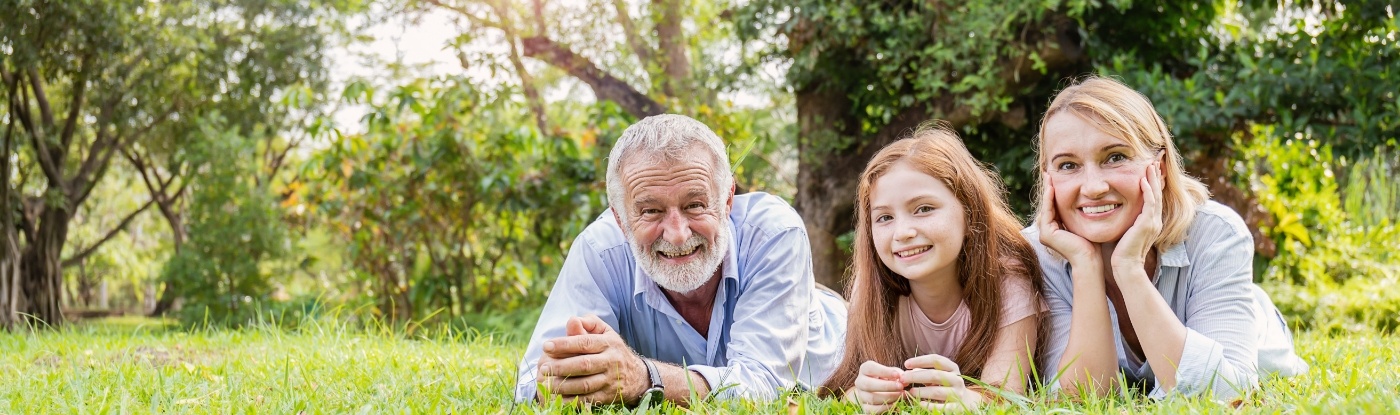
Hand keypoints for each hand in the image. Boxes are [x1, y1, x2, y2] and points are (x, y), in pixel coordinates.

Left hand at [536, 315, 647, 404]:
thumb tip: (572, 321)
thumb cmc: (612, 349)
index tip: (547, 346)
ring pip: (585, 384)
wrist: (637, 376)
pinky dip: (572, 400)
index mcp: (608, 343)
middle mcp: (611, 361)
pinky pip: (588, 400)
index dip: (565, 344)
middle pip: (584, 365)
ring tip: (546, 384)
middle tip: (544, 368)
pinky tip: (558, 396)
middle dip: (561, 366)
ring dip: (563, 385)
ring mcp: (610, 380)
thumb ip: (589, 324)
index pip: (584, 342)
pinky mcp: (608, 396)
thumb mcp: (605, 332)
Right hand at [849, 360, 904, 413]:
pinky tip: (895, 403)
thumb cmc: (886, 378)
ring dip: (889, 397)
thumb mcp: (891, 372)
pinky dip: (885, 407)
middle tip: (901, 386)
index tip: (897, 375)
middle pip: (868, 384)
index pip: (870, 368)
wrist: (877, 390)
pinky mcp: (864, 407)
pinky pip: (873, 409)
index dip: (884, 371)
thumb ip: (897, 374)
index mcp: (865, 369)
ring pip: (872, 398)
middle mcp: (860, 382)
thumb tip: (903, 379)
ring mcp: (861, 395)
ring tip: (901, 395)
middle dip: (887, 386)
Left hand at [902, 354, 980, 411]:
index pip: (936, 360)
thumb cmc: (946, 385)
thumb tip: (908, 371)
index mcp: (952, 368)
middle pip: (935, 375)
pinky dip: (929, 405)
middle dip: (916, 376)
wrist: (966, 401)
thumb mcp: (939, 375)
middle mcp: (957, 379)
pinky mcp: (957, 407)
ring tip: (910, 392)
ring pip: (937, 391)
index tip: (906, 364)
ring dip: (921, 391)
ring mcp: (958, 394)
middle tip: (902, 379)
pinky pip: (942, 407)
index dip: (920, 360)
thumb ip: (925, 371)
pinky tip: (919, 403)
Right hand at [1036, 175, 1096, 264]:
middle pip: (1049, 205)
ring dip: (1048, 190)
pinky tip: (1052, 187)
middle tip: (1050, 173)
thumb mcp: (1085, 223)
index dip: (1055, 192)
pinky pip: (1048, 212)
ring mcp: (1045, 234)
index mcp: (1055, 230)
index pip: (1055, 207)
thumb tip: (1090, 199)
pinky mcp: (1047, 234)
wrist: (1091, 259)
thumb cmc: (1093, 243)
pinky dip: (1049, 199)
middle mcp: (1047, 232)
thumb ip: (1082, 213)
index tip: (1057, 178)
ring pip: (1047, 207)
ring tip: (1049, 176)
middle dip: (1049, 188)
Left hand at [1110, 160, 1163, 279]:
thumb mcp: (1125, 232)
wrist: (1126, 267)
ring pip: (1155, 196)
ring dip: (1152, 179)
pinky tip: (1143, 181)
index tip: (1148, 170)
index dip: (1151, 184)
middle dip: (1155, 177)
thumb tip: (1114, 212)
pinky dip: (1147, 192)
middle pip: (1157, 194)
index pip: (1153, 199)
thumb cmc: (1121, 252)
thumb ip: (1125, 222)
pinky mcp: (1147, 225)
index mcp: (1150, 222)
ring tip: (1150, 165)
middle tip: (1153, 161)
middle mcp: (1154, 221)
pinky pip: (1149, 204)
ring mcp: (1153, 223)